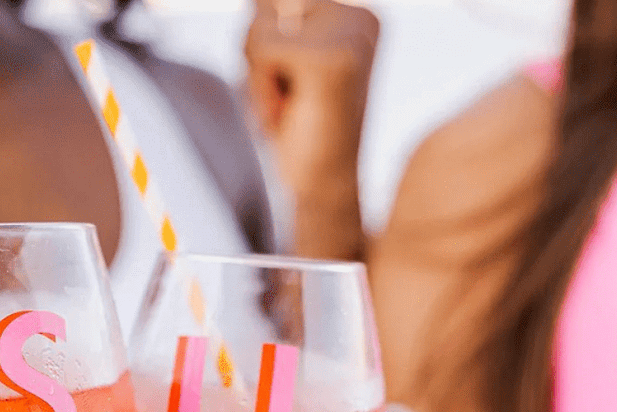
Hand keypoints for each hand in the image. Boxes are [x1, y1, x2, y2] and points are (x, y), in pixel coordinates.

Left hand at [246, 0, 379, 196]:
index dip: (262, 46)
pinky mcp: (329, 58)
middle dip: (257, 56)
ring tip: (287, 105)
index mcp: (357, 15)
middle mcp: (360, 16)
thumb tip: (255, 1)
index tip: (290, 86)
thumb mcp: (283, 65)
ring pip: (259, 27)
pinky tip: (284, 112)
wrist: (324, 187)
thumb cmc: (301, 131)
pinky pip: (260, 50)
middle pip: (265, 7)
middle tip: (286, 99)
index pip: (276, 2)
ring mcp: (349, 34)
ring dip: (257, 75)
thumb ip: (270, 24)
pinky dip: (260, 88)